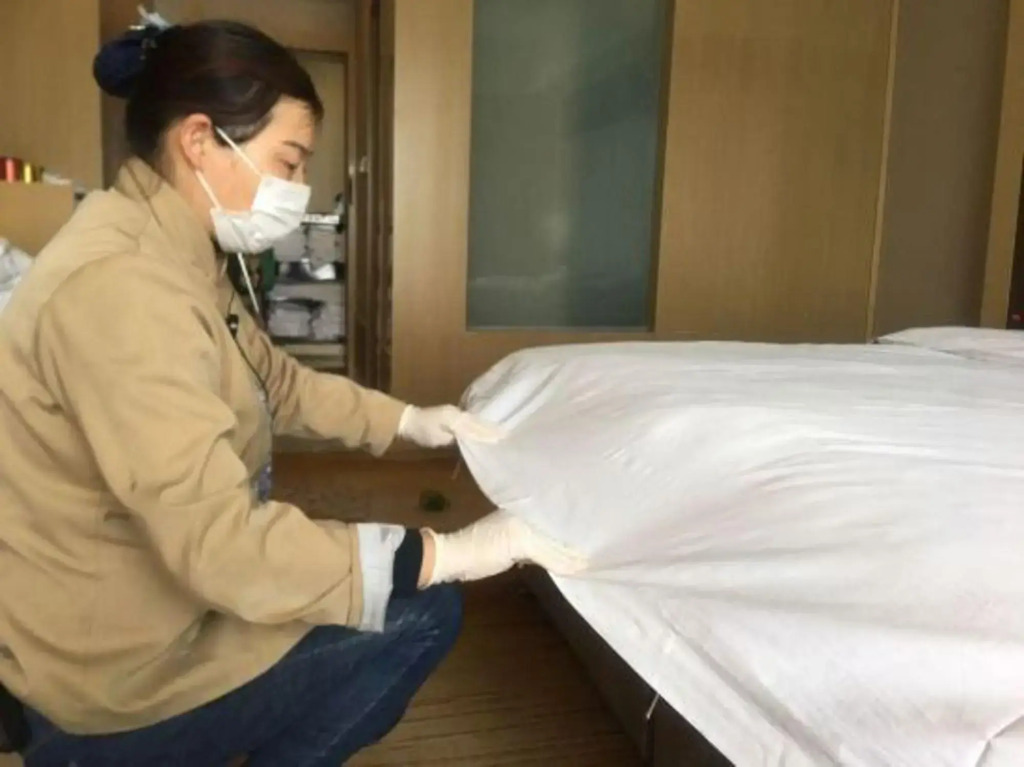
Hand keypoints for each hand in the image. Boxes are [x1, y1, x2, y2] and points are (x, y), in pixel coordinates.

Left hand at [398, 405, 506, 447]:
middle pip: (476, 422)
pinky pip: (469, 419)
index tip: (499, 439)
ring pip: (474, 420)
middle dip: (490, 429)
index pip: (473, 428)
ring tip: (499, 431)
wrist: (408, 421)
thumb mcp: (436, 438)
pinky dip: (478, 424)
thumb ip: (453, 438)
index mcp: (454, 418)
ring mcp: (455, 412)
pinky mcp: (452, 414)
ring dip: (486, 426)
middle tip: (505, 434)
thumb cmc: (421, 432)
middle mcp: (457, 413)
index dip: (486, 434)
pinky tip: (484, 427)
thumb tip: (466, 440)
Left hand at [420, 510, 587, 585]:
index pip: (560, 509)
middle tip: (603, 538)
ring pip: (552, 537)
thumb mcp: (519, 544)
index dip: (579, 516)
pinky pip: (544, 549)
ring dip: (567, 545)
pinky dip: (555, 555)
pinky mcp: (518, 546)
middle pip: (558, 524)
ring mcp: (522, 531)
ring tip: (593, 549)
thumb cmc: (483, 546)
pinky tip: (569, 560)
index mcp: (528, 508)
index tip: (602, 523)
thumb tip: (583, 564)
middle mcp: (528, 515)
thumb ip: (551, 552)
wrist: (454, 560)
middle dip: (576, 531)